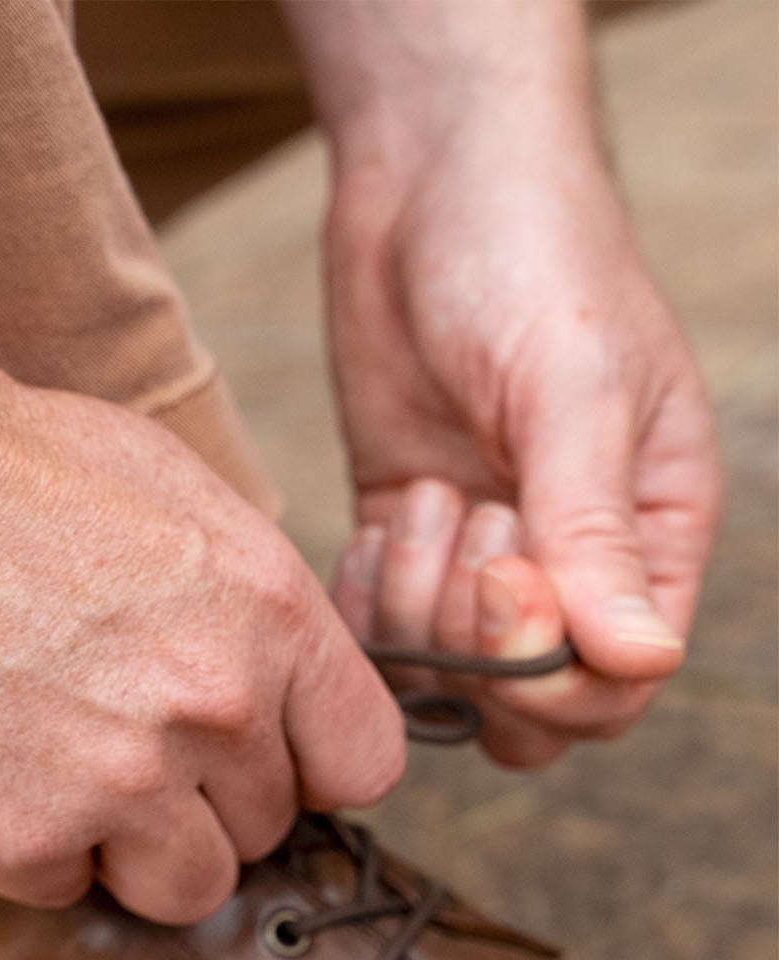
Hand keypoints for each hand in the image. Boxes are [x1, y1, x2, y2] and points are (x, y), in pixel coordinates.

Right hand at [0, 352, 405, 922]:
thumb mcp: (164, 488)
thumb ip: (247, 602)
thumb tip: (277, 688)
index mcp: (266, 610)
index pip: (363, 762)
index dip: (306, 760)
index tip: (253, 750)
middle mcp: (211, 707)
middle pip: (265, 828)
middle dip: (204, 796)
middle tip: (116, 734)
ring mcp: (115, 782)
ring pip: (186, 889)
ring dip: (135, 847)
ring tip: (62, 769)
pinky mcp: (14, 838)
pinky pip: (63, 889)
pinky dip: (27, 846)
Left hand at [324, 118, 719, 766]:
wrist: (427, 189)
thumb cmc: (530, 264)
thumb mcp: (574, 392)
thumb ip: (598, 532)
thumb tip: (641, 662)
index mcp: (652, 536)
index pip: (615, 688)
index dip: (548, 669)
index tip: (500, 570)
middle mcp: (569, 565)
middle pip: (525, 709)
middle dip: (473, 646)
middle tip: (459, 520)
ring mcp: (480, 558)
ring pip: (441, 679)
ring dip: (415, 606)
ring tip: (425, 496)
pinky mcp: (407, 539)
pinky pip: (378, 632)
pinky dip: (367, 597)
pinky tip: (381, 520)